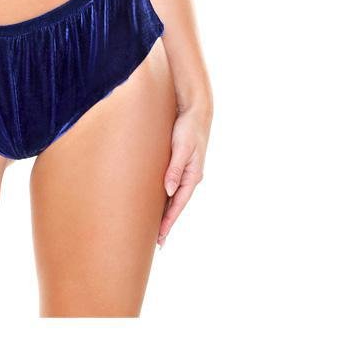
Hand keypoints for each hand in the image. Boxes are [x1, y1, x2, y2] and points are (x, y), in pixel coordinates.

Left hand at [158, 107, 209, 247]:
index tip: (160, 237)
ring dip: (166, 211)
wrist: (195, 110)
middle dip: (167, 222)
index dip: (168, 221)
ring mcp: (186, 171)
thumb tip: (169, 191)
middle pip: (177, 205)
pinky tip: (158, 202)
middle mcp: (191, 176)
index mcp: (193, 175)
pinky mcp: (180, 164)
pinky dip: (165, 198)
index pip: (178, 204)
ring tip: (156, 228)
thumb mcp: (181, 147)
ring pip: (174, 197)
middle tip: (157, 242)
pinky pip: (172, 186)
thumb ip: (175, 168)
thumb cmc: (188, 127)